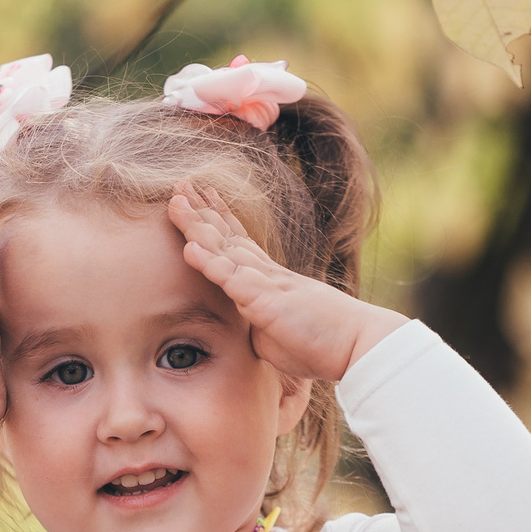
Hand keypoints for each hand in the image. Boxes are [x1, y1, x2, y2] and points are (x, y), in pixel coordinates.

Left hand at [167, 185, 405, 383]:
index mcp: (271, 280)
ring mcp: (266, 283)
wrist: (356, 345)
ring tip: (174, 201)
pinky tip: (189, 246)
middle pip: (227, 235)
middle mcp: (267, 274)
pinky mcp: (265, 300)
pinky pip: (232, 278)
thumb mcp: (280, 336)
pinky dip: (209, 261)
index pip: (240, 243)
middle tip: (180, 186)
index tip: (202, 200)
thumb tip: (249, 330)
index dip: (220, 220)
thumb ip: (259, 327)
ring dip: (197, 225)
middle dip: (200, 210)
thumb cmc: (322, 345)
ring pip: (224, 248)